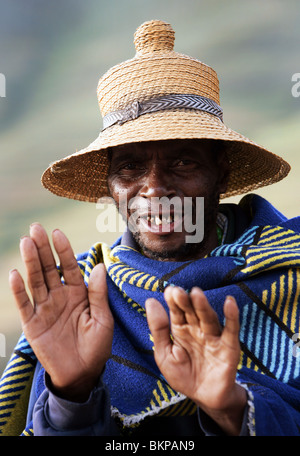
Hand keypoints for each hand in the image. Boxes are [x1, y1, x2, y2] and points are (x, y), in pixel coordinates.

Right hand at [9, 223, 113, 401]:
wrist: (82, 375)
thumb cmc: (97, 347)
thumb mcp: (103, 320)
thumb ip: (98, 294)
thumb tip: (100, 266)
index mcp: (78, 293)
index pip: (69, 266)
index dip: (63, 250)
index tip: (57, 233)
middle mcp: (60, 296)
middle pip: (49, 268)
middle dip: (42, 248)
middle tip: (35, 228)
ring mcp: (45, 308)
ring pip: (36, 280)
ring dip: (30, 262)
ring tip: (26, 242)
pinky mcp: (33, 323)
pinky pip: (25, 304)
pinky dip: (19, 290)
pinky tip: (15, 274)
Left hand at [145, 286, 246, 434]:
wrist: (204, 399)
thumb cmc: (183, 375)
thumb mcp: (164, 354)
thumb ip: (158, 329)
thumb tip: (151, 301)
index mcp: (181, 329)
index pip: (177, 312)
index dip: (173, 302)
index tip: (169, 291)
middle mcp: (198, 329)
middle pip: (192, 312)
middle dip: (185, 302)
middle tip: (177, 291)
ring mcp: (214, 337)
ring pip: (208, 318)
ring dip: (203, 306)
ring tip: (196, 293)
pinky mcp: (229, 347)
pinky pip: (231, 330)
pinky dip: (232, 316)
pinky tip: (229, 302)